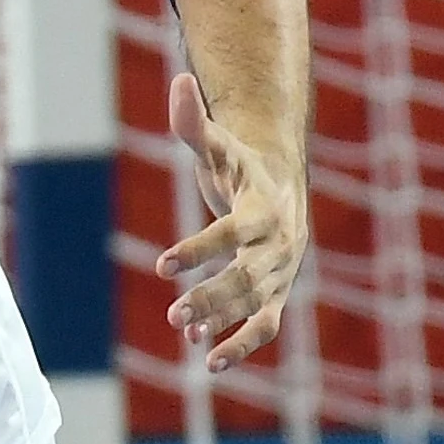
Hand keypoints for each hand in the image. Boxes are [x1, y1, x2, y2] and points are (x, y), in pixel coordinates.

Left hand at [156, 71, 307, 372]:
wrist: (281, 186)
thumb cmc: (240, 165)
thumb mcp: (218, 144)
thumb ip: (194, 121)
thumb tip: (180, 80)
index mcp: (265, 208)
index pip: (231, 232)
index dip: (199, 249)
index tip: (162, 265)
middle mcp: (278, 244)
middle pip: (246, 275)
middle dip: (212, 296)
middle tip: (173, 314)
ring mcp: (280, 273)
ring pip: (254, 304)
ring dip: (221, 323)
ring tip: (185, 336)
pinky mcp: (277, 295)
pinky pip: (265, 327)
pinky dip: (241, 346)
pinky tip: (209, 363)